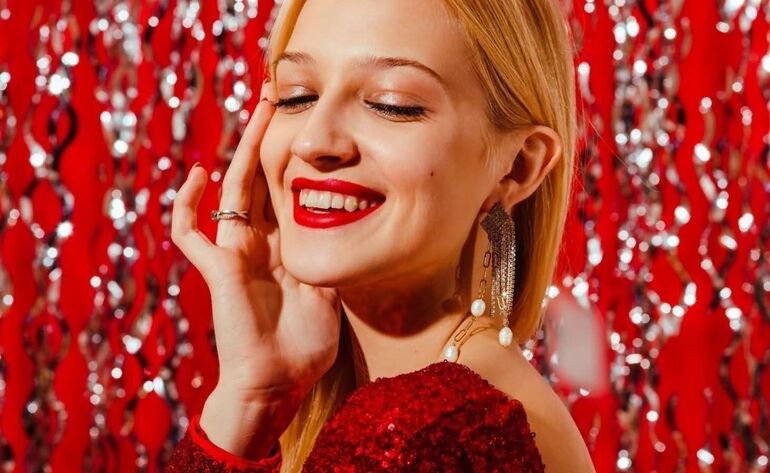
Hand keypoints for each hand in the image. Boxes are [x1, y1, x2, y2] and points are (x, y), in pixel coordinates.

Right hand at [171, 80, 341, 405]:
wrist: (278, 384)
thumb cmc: (304, 348)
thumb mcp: (329, 296)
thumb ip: (328, 262)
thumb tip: (346, 235)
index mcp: (286, 248)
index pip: (287, 192)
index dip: (293, 160)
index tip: (307, 128)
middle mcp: (260, 243)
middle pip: (261, 179)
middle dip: (269, 138)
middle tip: (278, 96)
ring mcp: (236, 253)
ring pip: (233, 190)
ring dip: (244, 148)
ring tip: (260, 107)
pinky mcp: (217, 269)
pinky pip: (191, 233)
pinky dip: (187, 206)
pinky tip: (197, 176)